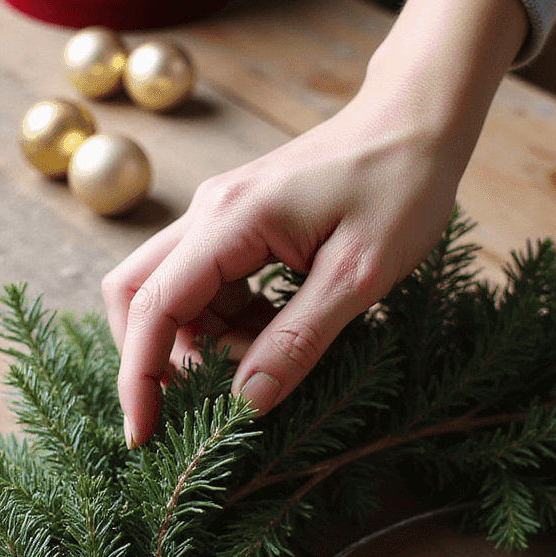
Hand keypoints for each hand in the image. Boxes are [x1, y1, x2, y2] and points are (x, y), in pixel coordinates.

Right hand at [104, 0, 528, 445]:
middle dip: (152, 359)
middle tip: (196, 406)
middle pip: (137, 295)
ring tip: (268, 362)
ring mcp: (219, 215)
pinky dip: (229, 324)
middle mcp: (209, 213)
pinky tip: (278, 334)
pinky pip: (208, 285)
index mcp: (231, 220)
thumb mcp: (359, 275)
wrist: (418, 120)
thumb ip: (298, 341)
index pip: (154, 307)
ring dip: (204, 344)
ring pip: (173, 294)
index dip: (139, 378)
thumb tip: (246, 402)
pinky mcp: (238, 224)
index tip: (142, 436)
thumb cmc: (400, 185)